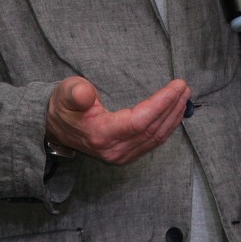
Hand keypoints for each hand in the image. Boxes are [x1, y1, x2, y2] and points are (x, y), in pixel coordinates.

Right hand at [45, 76, 189, 164]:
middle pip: (152, 129)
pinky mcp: (127, 154)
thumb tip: (85, 94)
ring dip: (173, 116)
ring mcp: (121, 155)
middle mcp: (114, 150)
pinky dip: (167, 126)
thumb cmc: (63, 107)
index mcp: (100, 134)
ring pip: (156, 137)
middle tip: (185, 87)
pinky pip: (153, 142)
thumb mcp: (65, 93)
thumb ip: (75, 93)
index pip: (139, 121)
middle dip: (172, 107)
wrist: (55, 129)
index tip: (177, 86)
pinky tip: (175, 113)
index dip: (161, 104)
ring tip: (185, 96)